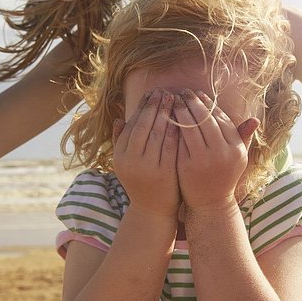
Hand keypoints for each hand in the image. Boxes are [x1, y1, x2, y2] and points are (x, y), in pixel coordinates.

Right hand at [112, 88, 180, 215]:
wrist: (153, 209)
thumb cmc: (141, 180)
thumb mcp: (126, 162)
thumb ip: (121, 140)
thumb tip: (119, 117)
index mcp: (121, 155)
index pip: (132, 123)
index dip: (142, 106)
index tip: (152, 92)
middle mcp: (131, 160)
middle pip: (144, 125)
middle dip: (155, 105)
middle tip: (164, 90)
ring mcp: (148, 167)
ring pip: (157, 133)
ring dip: (166, 113)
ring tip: (174, 98)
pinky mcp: (165, 173)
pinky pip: (171, 146)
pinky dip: (176, 130)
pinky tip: (182, 118)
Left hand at [174, 89, 258, 210]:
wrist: (210, 203)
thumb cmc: (223, 175)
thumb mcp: (237, 157)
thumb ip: (243, 137)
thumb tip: (255, 119)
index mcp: (237, 148)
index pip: (221, 118)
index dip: (208, 104)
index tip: (198, 94)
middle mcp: (223, 152)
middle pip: (206, 119)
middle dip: (194, 102)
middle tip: (184, 92)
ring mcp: (205, 159)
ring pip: (191, 126)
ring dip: (182, 110)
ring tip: (174, 101)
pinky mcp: (188, 165)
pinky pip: (180, 139)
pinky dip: (174, 125)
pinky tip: (168, 117)